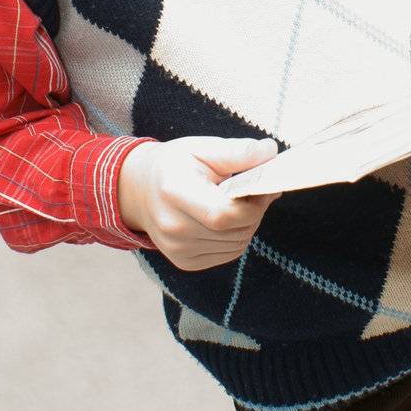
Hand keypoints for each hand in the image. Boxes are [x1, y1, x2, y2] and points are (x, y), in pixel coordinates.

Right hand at [117, 135, 282, 269]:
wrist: (139, 190)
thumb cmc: (174, 165)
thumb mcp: (202, 148)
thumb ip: (238, 151)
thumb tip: (270, 152)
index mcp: (174, 192)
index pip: (223, 214)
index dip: (253, 204)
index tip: (261, 187)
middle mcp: (172, 227)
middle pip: (234, 231)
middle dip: (255, 212)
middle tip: (256, 192)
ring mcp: (177, 249)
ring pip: (236, 244)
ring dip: (249, 225)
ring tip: (240, 203)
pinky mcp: (185, 262)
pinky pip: (228, 253)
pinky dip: (237, 237)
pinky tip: (229, 219)